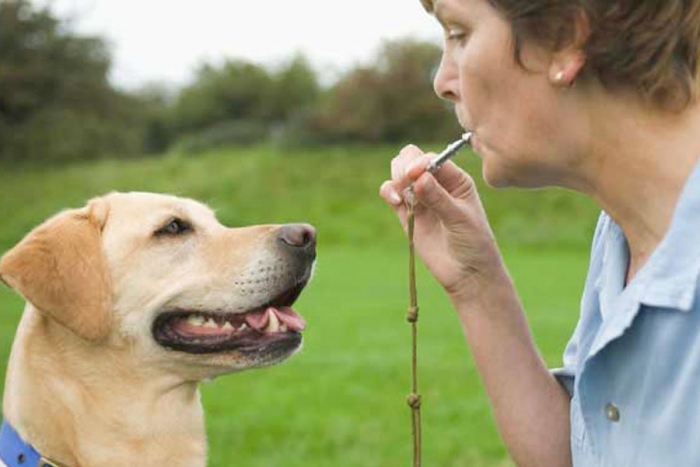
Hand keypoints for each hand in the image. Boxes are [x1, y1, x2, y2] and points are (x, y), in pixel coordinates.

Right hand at [379, 144, 504, 302]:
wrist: (466, 272)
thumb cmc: (473, 242)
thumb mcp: (460, 218)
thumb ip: (439, 198)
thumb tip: (419, 178)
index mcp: (455, 179)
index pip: (433, 159)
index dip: (420, 162)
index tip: (414, 175)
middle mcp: (437, 183)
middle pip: (411, 158)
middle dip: (405, 167)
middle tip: (407, 184)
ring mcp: (420, 197)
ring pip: (399, 172)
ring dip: (396, 178)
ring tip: (402, 196)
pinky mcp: (407, 213)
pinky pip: (391, 192)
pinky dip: (388, 191)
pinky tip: (395, 201)